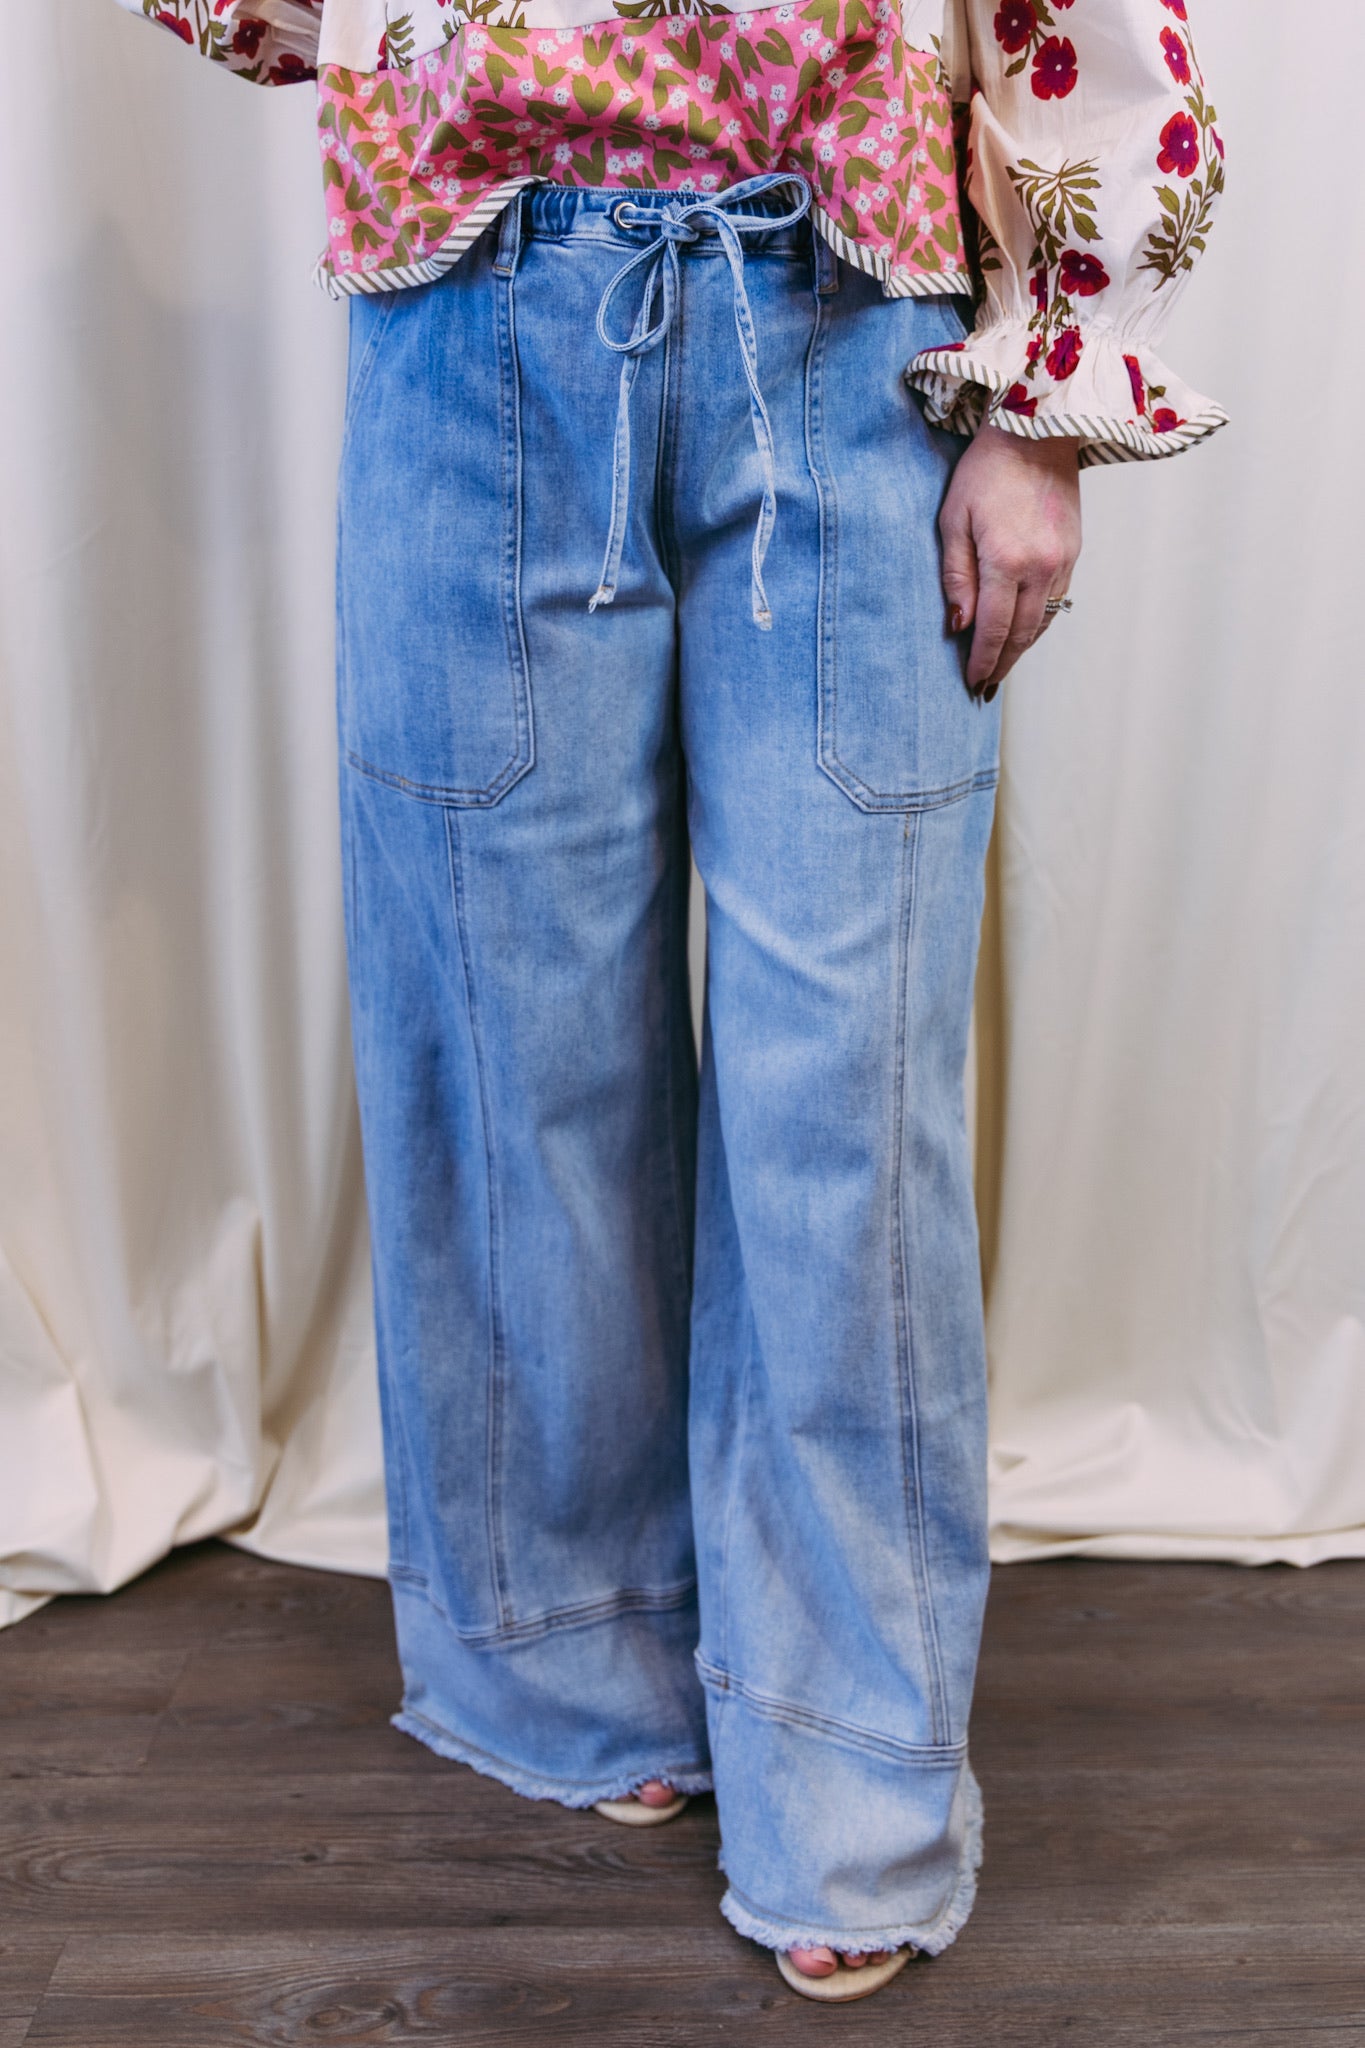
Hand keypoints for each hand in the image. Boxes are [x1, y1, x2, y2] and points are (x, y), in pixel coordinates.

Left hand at [939, 423, 1082, 698]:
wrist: (1036, 432)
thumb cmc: (986, 470)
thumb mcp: (954, 520)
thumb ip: (956, 576)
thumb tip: (959, 625)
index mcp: (1006, 560)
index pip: (994, 628)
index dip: (982, 660)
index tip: (972, 682)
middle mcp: (1041, 566)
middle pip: (1022, 634)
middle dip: (1003, 664)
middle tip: (986, 687)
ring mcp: (1063, 560)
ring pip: (1043, 621)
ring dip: (1023, 648)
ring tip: (1003, 668)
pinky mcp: (1074, 551)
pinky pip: (1057, 600)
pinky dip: (1039, 623)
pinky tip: (1024, 632)